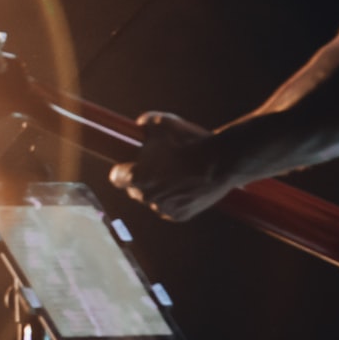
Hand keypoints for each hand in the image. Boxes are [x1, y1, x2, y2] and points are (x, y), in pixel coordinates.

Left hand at [109, 112, 231, 221]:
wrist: (221, 161)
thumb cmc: (189, 141)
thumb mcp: (161, 123)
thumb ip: (144, 123)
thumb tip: (140, 125)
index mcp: (136, 177)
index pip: (117, 177)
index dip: (123, 168)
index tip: (130, 163)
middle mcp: (146, 197)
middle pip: (134, 190)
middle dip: (142, 179)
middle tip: (157, 166)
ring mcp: (164, 209)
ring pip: (153, 200)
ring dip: (159, 190)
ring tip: (176, 174)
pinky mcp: (180, 216)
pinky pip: (171, 208)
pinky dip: (176, 199)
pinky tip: (186, 186)